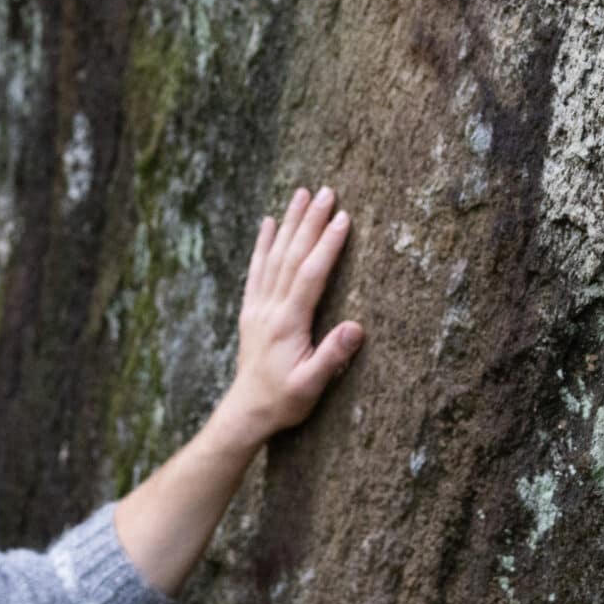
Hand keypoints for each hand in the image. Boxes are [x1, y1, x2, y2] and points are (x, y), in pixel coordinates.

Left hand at [220, 184, 365, 444]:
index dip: (327, 245)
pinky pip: (256, 269)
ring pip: (274, 256)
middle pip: (292, 256)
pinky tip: (268, 223)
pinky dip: (262, 244)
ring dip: (288, 223)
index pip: (310, 275)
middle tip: (326, 191)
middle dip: (310, 221)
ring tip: (301, 194)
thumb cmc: (284, 401)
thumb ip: (332, 357)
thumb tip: (356, 327)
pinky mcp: (251, 310)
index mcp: (288, 323)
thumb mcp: (312, 386)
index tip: (343, 217)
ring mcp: (258, 307)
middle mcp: (270, 308)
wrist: (247, 412)